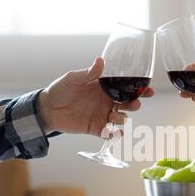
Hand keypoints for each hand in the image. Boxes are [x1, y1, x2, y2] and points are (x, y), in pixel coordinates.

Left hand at [37, 57, 153, 135]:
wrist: (47, 109)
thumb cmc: (59, 90)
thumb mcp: (73, 78)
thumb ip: (89, 73)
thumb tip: (101, 61)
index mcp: (103, 88)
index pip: (125, 88)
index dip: (138, 89)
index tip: (148, 90)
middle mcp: (106, 102)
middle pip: (127, 104)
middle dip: (134, 104)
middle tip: (135, 104)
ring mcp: (102, 115)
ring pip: (120, 118)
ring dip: (123, 118)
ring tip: (115, 116)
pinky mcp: (96, 129)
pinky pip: (109, 133)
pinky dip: (114, 134)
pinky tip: (115, 133)